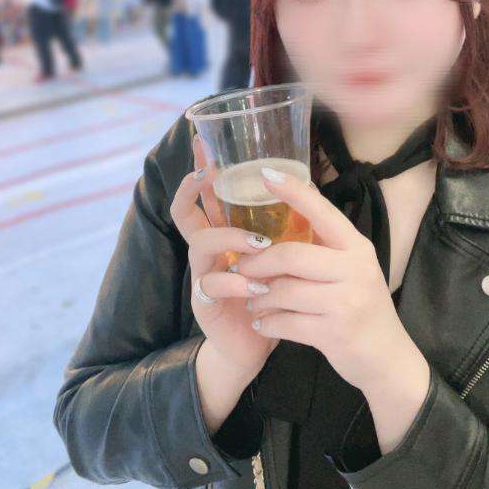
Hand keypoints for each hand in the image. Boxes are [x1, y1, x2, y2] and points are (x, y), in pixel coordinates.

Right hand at [170, 136, 278, 382]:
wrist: (256, 344)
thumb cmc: (268, 294)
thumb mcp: (276, 256)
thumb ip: (280, 227)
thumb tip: (304, 186)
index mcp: (224, 234)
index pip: (206, 195)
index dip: (202, 169)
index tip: (205, 144)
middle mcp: (207, 250)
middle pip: (184, 212)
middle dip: (191, 189)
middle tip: (208, 174)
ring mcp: (202, 275)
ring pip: (200, 244)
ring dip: (229, 238)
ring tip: (259, 243)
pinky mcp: (205, 303)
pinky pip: (212, 285)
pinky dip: (237, 283)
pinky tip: (257, 287)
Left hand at [236, 167, 411, 393]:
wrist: (387, 358)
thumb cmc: (361, 306)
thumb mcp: (353, 270)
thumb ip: (325, 247)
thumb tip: (289, 212)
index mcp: (357, 248)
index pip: (322, 212)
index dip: (293, 192)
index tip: (266, 174)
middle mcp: (355, 270)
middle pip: (291, 255)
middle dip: (258, 262)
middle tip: (241, 266)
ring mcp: (346, 303)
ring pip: (284, 291)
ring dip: (259, 296)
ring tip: (251, 298)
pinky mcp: (335, 334)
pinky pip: (287, 323)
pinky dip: (268, 323)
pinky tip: (262, 322)